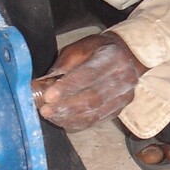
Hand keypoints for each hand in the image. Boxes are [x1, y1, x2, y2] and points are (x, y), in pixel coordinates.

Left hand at [32, 32, 147, 129]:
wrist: (125, 58)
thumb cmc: (97, 50)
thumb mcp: (79, 48)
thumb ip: (64, 65)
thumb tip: (43, 84)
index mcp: (113, 57)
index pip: (90, 74)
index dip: (69, 86)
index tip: (49, 96)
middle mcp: (124, 78)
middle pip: (93, 97)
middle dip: (66, 105)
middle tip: (45, 109)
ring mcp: (124, 96)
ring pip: (95, 112)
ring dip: (69, 116)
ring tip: (50, 115)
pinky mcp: (119, 109)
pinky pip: (96, 120)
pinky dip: (76, 122)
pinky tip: (62, 120)